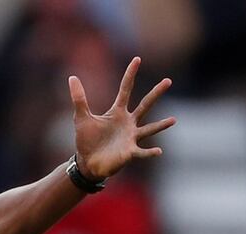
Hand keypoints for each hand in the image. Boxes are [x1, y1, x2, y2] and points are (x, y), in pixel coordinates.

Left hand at [69, 57, 175, 179]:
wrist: (87, 162)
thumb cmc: (87, 140)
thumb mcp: (81, 117)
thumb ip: (79, 98)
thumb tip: (72, 77)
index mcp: (117, 112)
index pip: (125, 90)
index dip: (130, 75)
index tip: (137, 59)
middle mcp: (128, 123)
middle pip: (145, 105)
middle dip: (156, 93)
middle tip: (168, 81)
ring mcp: (131, 137)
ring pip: (149, 129)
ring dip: (161, 125)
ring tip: (173, 120)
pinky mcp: (129, 152)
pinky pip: (142, 152)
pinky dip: (150, 152)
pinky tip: (159, 151)